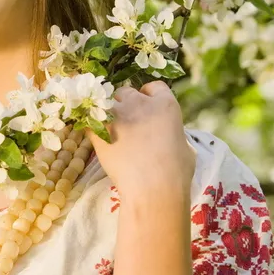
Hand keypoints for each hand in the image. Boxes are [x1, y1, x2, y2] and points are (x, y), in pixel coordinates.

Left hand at [83, 81, 195, 197]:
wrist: (153, 187)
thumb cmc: (175, 172)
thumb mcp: (184, 144)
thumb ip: (171, 130)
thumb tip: (166, 133)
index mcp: (165, 104)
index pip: (154, 87)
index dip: (149, 97)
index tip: (147, 109)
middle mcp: (139, 103)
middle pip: (126, 92)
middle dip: (126, 104)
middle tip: (128, 124)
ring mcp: (115, 114)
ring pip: (105, 103)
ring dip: (108, 113)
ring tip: (112, 132)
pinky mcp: (97, 128)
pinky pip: (89, 119)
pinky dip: (91, 126)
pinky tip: (98, 138)